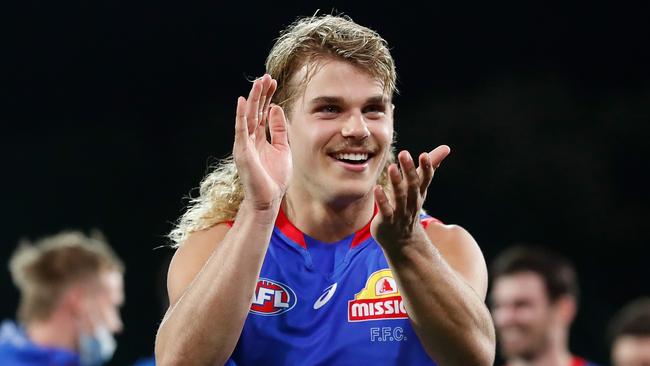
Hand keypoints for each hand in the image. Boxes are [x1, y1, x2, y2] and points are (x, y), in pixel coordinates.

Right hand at [233, 74, 291, 210]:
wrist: (268, 200)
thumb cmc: (274, 178)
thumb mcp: (282, 148)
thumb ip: (279, 129)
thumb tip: (276, 108)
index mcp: (259, 138)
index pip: (263, 112)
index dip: (268, 97)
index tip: (273, 82)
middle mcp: (250, 138)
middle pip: (255, 111)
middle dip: (261, 93)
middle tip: (266, 76)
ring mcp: (245, 144)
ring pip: (248, 116)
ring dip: (253, 99)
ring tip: (258, 82)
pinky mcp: (242, 151)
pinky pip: (241, 130)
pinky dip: (242, 116)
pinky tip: (243, 102)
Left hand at [370, 145, 449, 252]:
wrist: (402, 241)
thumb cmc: (409, 208)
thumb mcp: (420, 188)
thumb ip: (428, 167)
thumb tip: (446, 148)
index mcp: (419, 193)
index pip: (425, 179)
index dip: (426, 167)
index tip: (424, 154)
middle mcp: (412, 202)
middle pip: (413, 185)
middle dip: (409, 170)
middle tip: (404, 153)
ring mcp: (400, 212)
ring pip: (400, 197)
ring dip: (396, 182)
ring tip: (391, 167)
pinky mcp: (387, 221)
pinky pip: (385, 210)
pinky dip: (382, 200)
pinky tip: (377, 188)